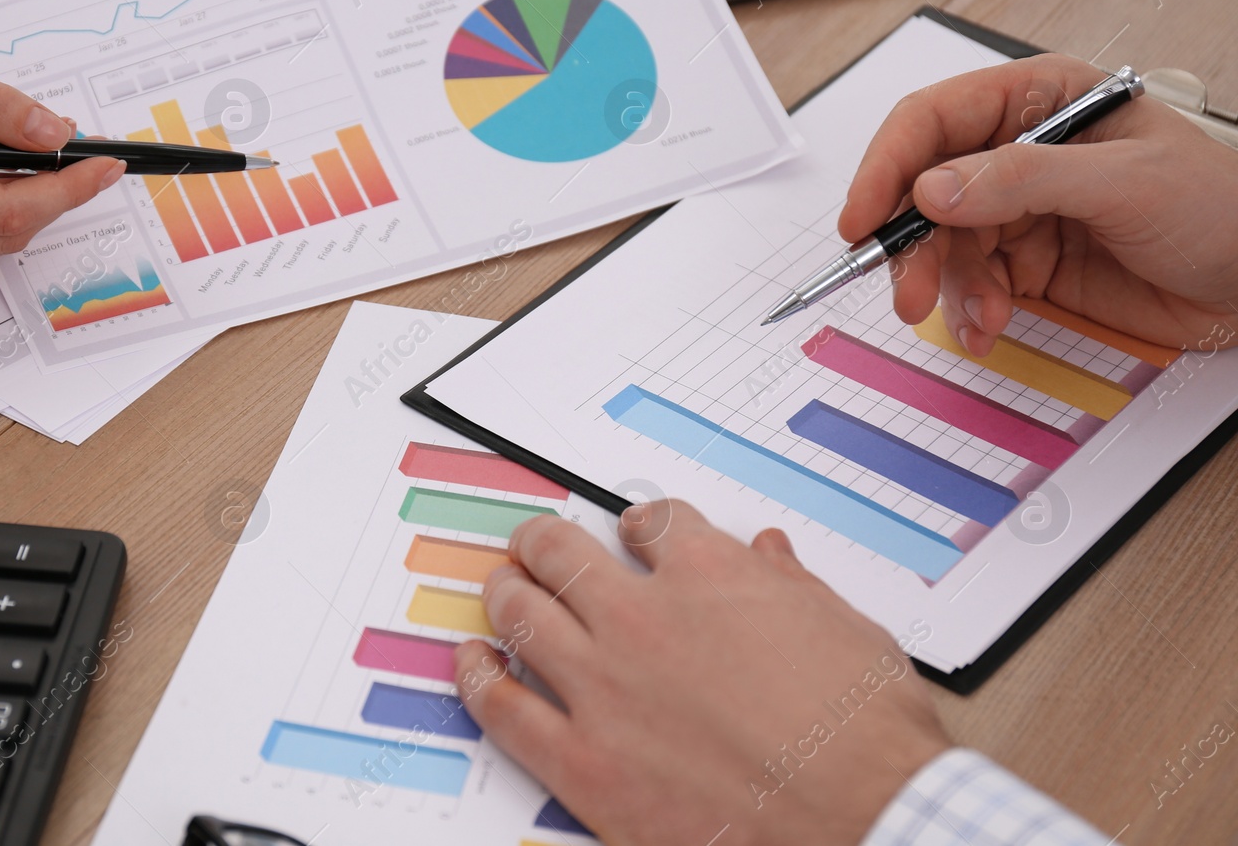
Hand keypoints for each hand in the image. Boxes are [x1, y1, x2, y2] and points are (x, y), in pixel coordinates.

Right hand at [0, 32, 122, 274]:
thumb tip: (55, 133)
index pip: (5, 210)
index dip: (66, 189)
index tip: (105, 162)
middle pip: (7, 233)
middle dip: (59, 195)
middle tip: (91, 154)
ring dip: (35, 202)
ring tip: (54, 157)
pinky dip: (5, 208)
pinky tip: (13, 174)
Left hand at [454, 503, 949, 845]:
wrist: (866, 826)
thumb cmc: (866, 738)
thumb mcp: (848, 632)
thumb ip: (793, 586)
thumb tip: (770, 552)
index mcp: (710, 575)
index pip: (653, 522)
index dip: (642, 523)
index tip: (637, 533)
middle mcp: (643, 617)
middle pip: (562, 553)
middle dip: (544, 540)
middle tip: (535, 543)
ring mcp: (604, 687)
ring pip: (522, 614)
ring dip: (506, 593)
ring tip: (500, 588)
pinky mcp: (583, 761)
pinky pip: (502, 708)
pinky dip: (477, 678)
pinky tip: (472, 663)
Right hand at [839, 54, 1237, 353]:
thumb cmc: (1220, 209)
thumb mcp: (1125, 181)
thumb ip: (1025, 178)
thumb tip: (935, 187)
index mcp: (1040, 101)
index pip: (933, 120)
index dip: (887, 165)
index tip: (863, 218)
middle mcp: (1017, 151)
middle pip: (923, 189)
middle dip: (912, 245)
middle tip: (909, 291)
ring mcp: (1019, 210)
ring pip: (941, 245)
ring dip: (947, 287)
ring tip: (975, 318)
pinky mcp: (1026, 263)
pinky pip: (970, 284)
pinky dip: (969, 311)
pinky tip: (988, 326)